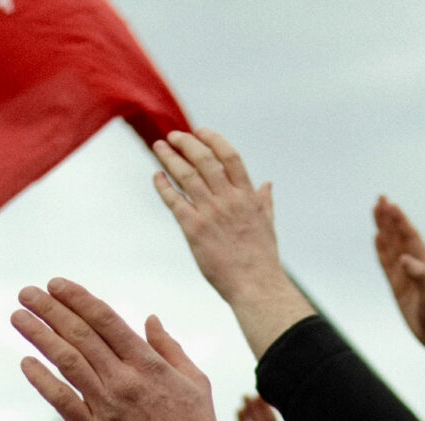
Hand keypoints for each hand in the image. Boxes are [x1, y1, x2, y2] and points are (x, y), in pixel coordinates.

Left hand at [14, 277, 227, 420]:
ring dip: (39, 336)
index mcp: (149, 364)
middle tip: (27, 293)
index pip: (105, 320)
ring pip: (66, 361)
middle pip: (80, 335)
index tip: (56, 284)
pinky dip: (41, 379)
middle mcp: (125, 380)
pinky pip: (61, 400)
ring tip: (18, 317)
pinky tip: (26, 362)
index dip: (77, 298)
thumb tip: (149, 318)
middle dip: (50, 309)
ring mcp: (107, 406)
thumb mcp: (195, 381)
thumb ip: (170, 348)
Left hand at [153, 128, 283, 302]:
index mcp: (247, 196)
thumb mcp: (268, 224)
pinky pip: (174, 200)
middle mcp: (228, 199)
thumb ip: (264, 201)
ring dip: (169, 158)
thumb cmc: (262, 259)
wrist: (255, 285)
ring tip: (158, 147)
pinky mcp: (194, 229)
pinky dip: (163, 186)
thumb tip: (267, 184)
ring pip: (186, 175)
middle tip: (173, 136)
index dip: (213, 139)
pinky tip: (156, 176)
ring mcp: (211, 213)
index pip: (229, 156)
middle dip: (186, 143)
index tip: (200, 131)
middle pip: (204, 160)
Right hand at [373, 196, 424, 349]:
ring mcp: (405, 274)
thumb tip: (405, 260)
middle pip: (399, 236)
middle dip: (390, 218)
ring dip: (384, 228)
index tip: (390, 205)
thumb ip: (420, 277)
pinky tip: (377, 237)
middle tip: (380, 198)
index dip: (400, 221)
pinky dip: (381, 249)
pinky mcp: (398, 286)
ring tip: (376, 210)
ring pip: (392, 246)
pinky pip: (386, 263)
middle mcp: (415, 265)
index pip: (410, 237)